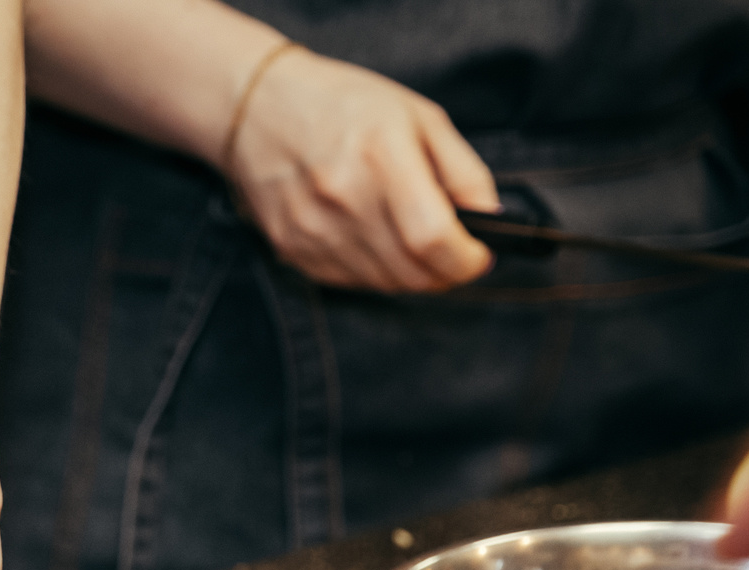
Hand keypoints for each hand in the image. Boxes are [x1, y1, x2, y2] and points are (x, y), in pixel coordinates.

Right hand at [224, 46, 497, 293]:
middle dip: (444, 272)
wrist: (259, 111)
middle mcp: (342, 199)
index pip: (431, 238)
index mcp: (381, 157)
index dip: (465, 261)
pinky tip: (373, 239)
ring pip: (382, 284)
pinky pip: (349, 281)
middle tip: (452, 252)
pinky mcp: (292, 249)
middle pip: (410, 272)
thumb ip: (463, 171)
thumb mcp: (420, 118)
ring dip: (409, 274)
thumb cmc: (345, 105)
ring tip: (412, 241)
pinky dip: (373, 271)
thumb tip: (489, 220)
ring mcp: (312, 230)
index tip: (479, 257)